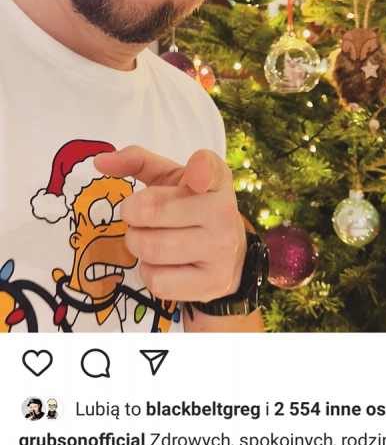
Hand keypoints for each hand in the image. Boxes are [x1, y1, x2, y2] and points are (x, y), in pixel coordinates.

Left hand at [93, 146, 246, 301]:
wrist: (226, 257)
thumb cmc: (190, 209)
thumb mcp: (169, 179)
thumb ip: (138, 161)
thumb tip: (100, 161)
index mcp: (215, 180)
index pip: (208, 168)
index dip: (199, 171)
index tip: (194, 179)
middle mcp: (223, 212)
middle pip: (151, 211)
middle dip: (132, 215)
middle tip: (140, 218)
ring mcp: (220, 250)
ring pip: (151, 248)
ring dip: (137, 244)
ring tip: (150, 239)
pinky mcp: (211, 283)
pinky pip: (157, 280)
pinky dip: (148, 273)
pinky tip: (162, 264)